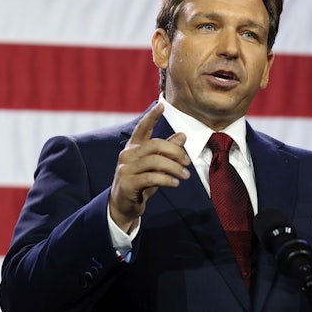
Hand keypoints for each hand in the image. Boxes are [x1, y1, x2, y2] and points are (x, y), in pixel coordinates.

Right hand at [109, 103, 190, 233]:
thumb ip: (167, 150)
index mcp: (133, 147)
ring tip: (185, 176)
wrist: (123, 205)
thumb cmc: (141, 182)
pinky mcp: (127, 183)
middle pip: (155, 145)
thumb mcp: (155, 165)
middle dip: (175, 152)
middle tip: (187, 162)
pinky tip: (175, 183)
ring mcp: (125, 169)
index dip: (152, 116)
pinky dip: (167, 179)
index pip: (142, 127)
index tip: (161, 105)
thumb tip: (183, 135)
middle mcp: (128, 155)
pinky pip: (151, 178)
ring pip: (155, 161)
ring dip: (175, 168)